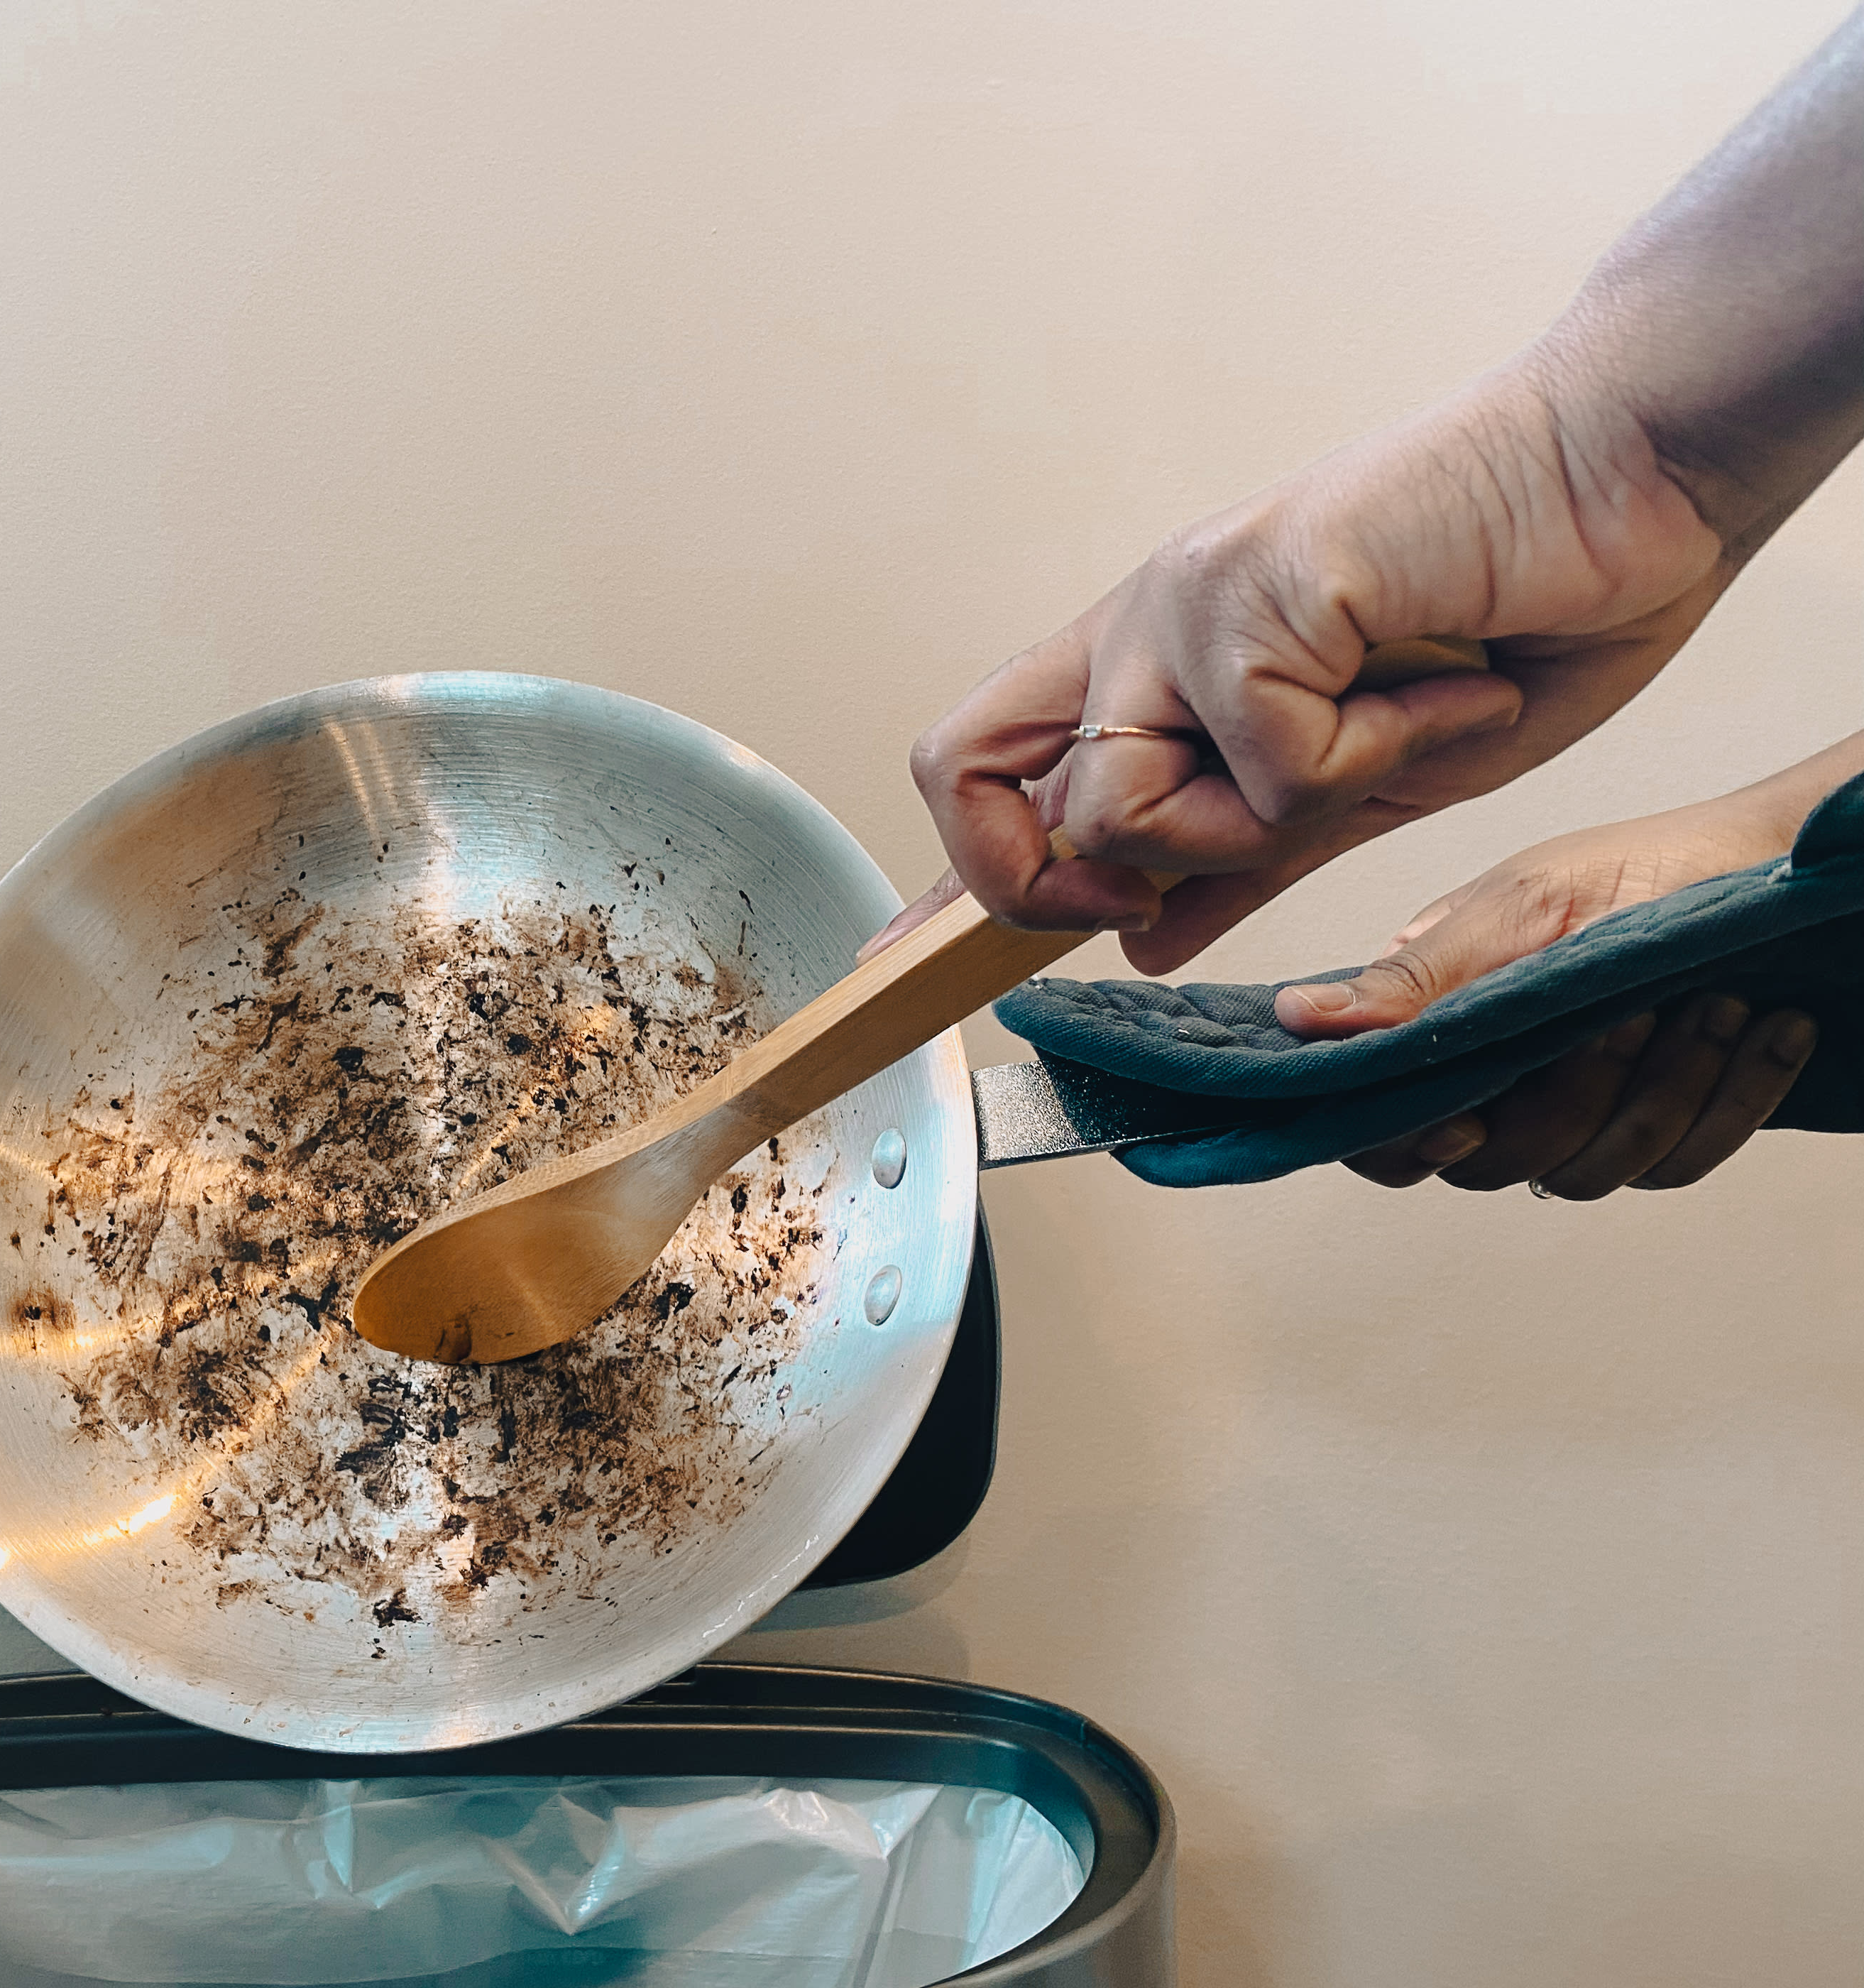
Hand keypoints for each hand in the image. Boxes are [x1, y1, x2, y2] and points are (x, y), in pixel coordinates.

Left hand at [902, 355, 1727, 970]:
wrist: (1636, 468)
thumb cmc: (1516, 608)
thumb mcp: (1368, 782)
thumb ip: (1248, 856)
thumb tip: (1143, 935)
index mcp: (1151, 667)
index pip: (986, 774)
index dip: (941, 881)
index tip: (900, 969)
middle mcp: (1140, 627)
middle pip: (982, 792)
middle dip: (1074, 879)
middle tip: (1216, 863)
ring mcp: (1184, 600)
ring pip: (1123, 808)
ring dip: (1270, 822)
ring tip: (1398, 733)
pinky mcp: (1254, 585)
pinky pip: (1270, 764)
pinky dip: (1381, 756)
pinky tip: (1453, 686)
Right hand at [1275, 793, 1820, 1194]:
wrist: (1773, 865)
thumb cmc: (1638, 868)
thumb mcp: (1521, 905)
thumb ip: (1415, 979)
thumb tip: (1295, 1016)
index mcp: (1437, 1027)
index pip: (1379, 1130)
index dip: (1404, 1144)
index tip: (1462, 1118)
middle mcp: (1495, 1085)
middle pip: (1488, 1167)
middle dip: (1571, 1097)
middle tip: (1630, 1012)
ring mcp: (1578, 1117)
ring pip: (1587, 1173)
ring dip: (1664, 1090)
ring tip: (1717, 1003)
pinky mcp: (1659, 1133)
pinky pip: (1677, 1166)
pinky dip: (1731, 1100)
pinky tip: (1767, 1030)